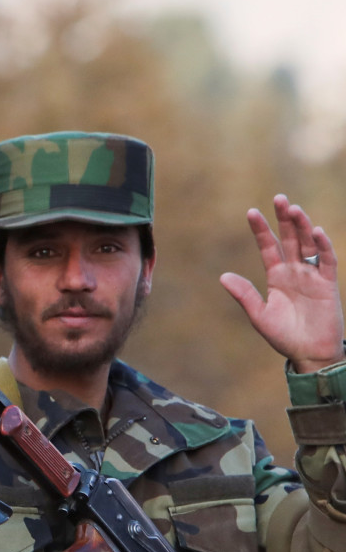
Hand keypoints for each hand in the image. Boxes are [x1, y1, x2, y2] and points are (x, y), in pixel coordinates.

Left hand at [220, 195, 344, 373]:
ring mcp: (312, 275)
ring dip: (302, 226)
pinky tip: (316, 231)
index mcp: (277, 276)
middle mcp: (294, 270)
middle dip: (284, 219)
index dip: (261, 230)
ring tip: (293, 209)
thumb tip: (223, 276)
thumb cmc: (284, 336)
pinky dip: (323, 246)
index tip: (251, 212)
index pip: (268, 247)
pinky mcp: (327, 283)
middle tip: (278, 197)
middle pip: (289, 238)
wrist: (309, 353)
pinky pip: (327, 260)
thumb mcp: (259, 315)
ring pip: (308, 244)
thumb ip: (244, 295)